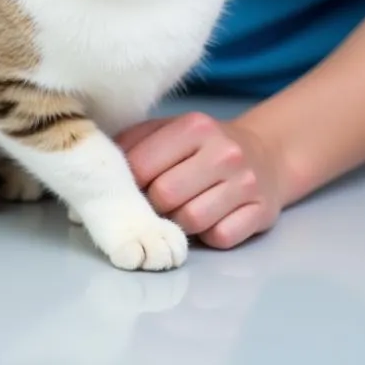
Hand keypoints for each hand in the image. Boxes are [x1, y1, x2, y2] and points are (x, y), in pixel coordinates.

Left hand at [117, 112, 282, 250]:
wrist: (266, 154)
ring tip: (182, 210)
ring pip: (191, 221)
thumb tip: (98, 169)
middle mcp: (223, 152)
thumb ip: (134, 142)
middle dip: (154, 206)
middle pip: (165, 196)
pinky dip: (209, 236)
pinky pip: (220, 238)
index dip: (130, 183)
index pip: (142, 165)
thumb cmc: (205, 145)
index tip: (130, 189)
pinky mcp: (261, 212)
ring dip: (180, 224)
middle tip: (157, 203)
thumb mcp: (170, 130)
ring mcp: (245, 182)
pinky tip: (211, 219)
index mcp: (194, 126)